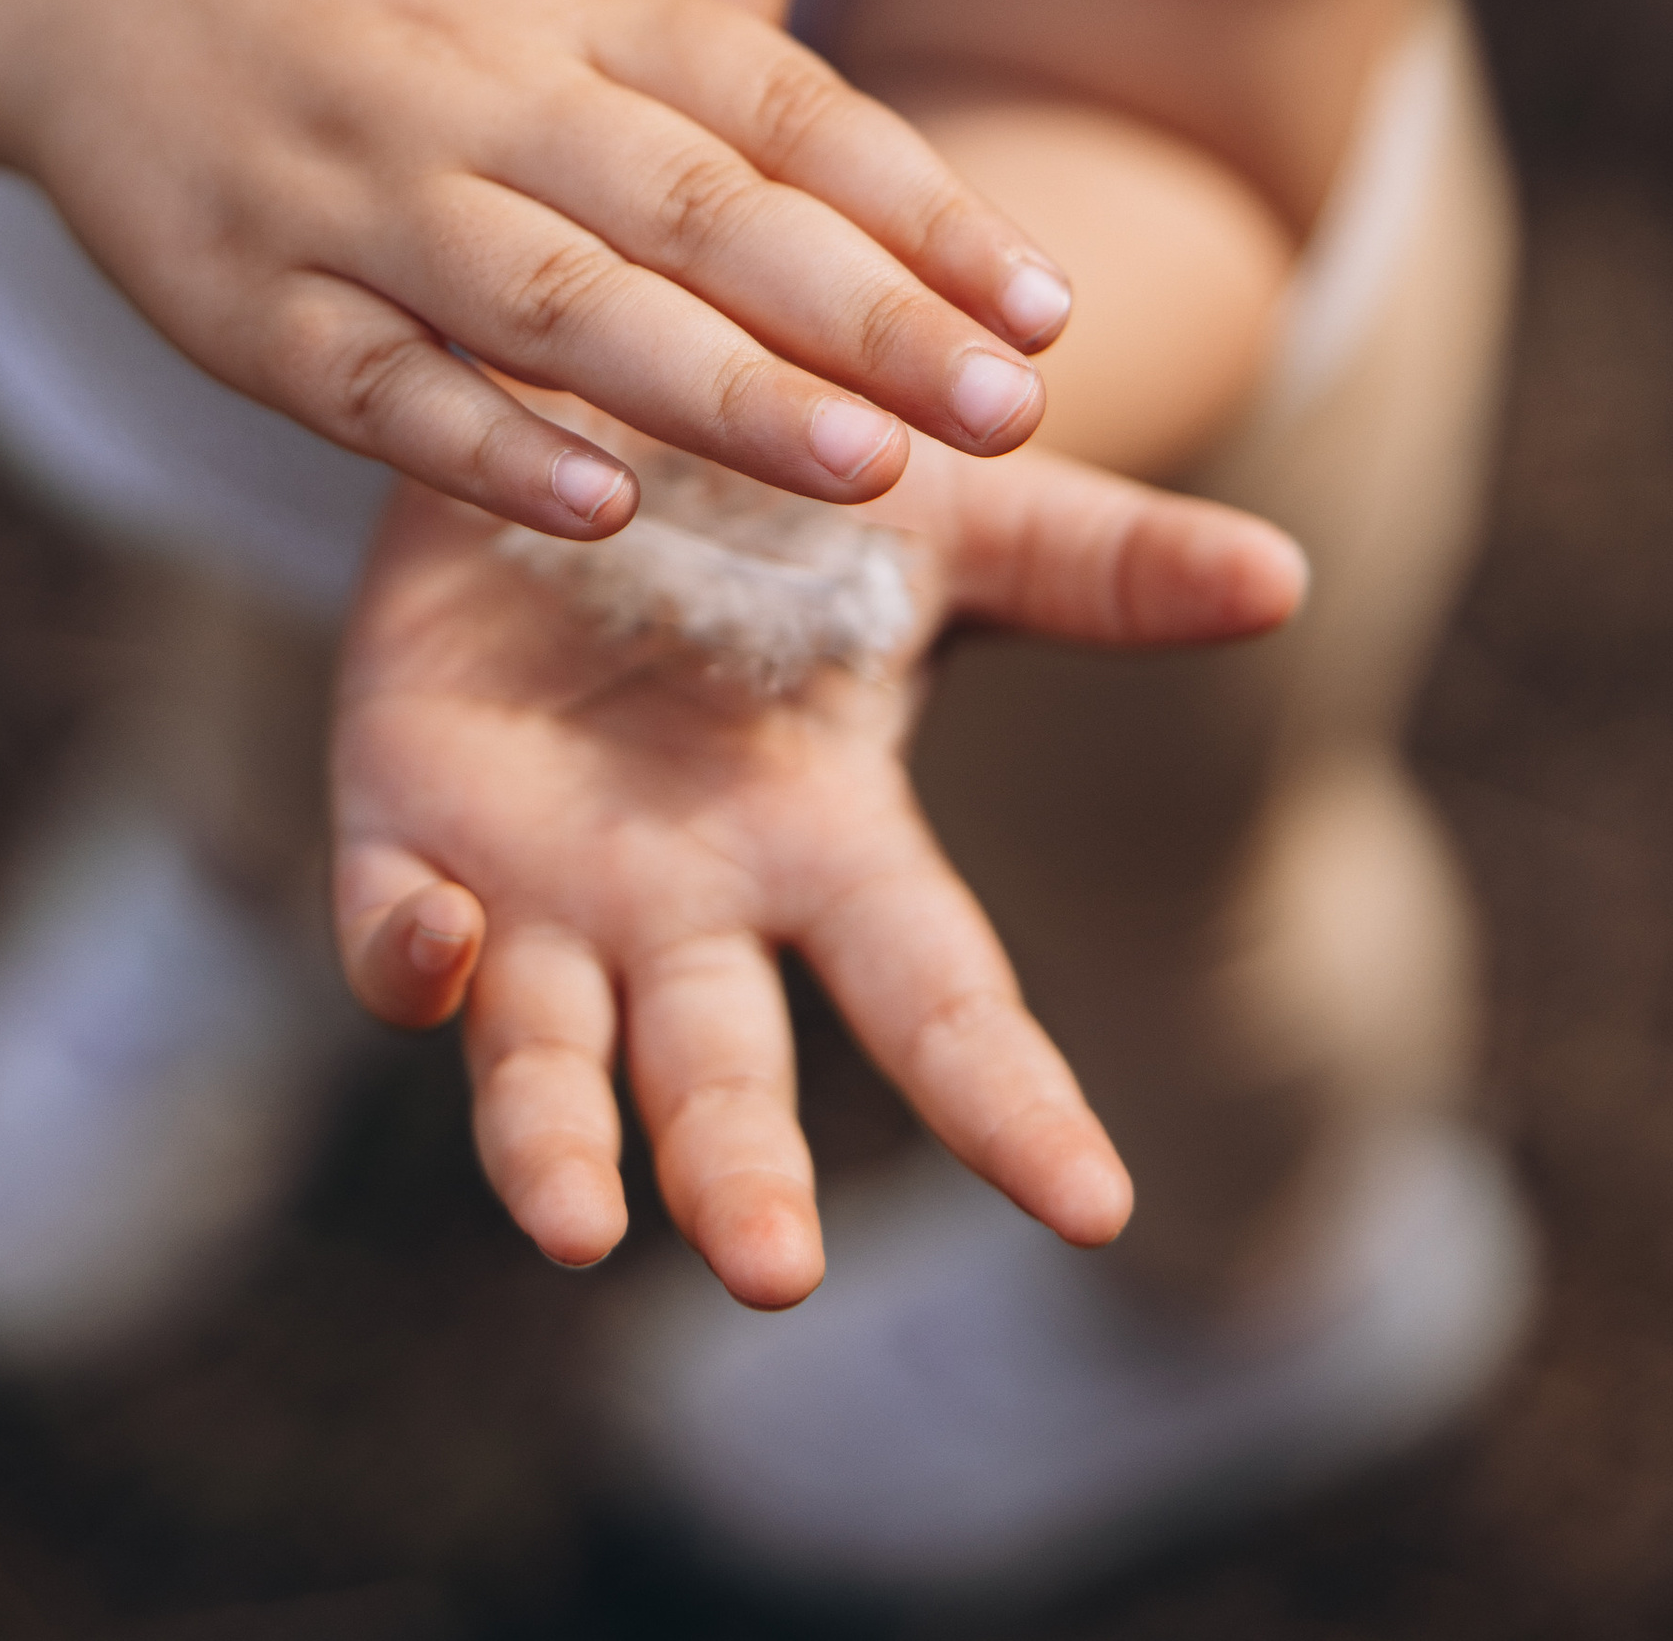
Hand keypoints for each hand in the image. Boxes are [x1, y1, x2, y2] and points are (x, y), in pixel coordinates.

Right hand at [0, 0, 1074, 536]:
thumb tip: (811, 32)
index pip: (769, 99)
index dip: (914, 205)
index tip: (1039, 309)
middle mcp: (463, 85)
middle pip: (690, 208)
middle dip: (860, 317)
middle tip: (1007, 418)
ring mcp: (345, 196)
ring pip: (549, 305)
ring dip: (711, 393)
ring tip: (863, 475)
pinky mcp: (241, 301)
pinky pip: (372, 388)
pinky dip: (479, 449)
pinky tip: (597, 510)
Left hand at [331, 435, 1306, 1307]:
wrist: (591, 402)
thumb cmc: (783, 483)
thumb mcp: (952, 511)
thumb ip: (1098, 564)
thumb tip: (1282, 577)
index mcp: (829, 844)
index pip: (938, 1000)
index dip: (1012, 1105)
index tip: (1091, 1206)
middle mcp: (686, 902)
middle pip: (723, 1077)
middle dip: (746, 1178)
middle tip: (773, 1271)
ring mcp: (538, 881)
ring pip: (545, 1058)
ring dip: (557, 1149)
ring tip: (580, 1226)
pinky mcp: (404, 819)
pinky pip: (389, 925)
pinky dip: (406, 954)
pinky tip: (436, 945)